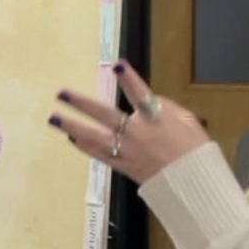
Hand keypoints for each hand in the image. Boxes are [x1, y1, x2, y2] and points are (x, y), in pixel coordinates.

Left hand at [48, 61, 210, 183]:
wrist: (192, 183)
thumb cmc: (194, 150)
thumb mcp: (187, 121)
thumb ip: (166, 108)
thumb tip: (149, 101)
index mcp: (155, 117)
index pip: (139, 92)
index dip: (129, 78)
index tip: (117, 65)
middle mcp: (136, 131)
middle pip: (103, 114)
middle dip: (81, 103)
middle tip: (62, 94)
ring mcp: (127, 149)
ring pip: (93, 136)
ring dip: (72, 126)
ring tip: (54, 118)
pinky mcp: (123, 165)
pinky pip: (99, 154)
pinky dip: (85, 146)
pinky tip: (72, 139)